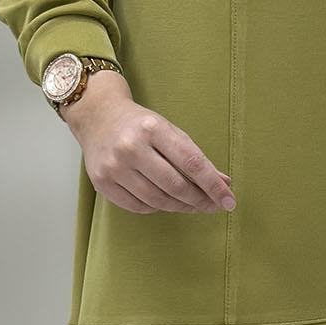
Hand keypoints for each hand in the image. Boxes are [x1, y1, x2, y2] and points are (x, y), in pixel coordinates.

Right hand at [63, 70, 236, 215]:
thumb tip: (225, 184)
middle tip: (212, 206)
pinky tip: (164, 201)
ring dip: (180, 207)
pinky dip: (156, 208)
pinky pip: (138, 207)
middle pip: (175, 186)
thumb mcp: (170, 131)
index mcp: (153, 128)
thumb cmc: (140, 125)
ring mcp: (114, 166)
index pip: (192, 163)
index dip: (213, 185)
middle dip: (199, 200)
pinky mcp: (102, 182)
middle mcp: (131, 147)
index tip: (229, 200)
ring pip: (157, 200)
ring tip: (192, 205)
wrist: (97, 116)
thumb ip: (196, 157)